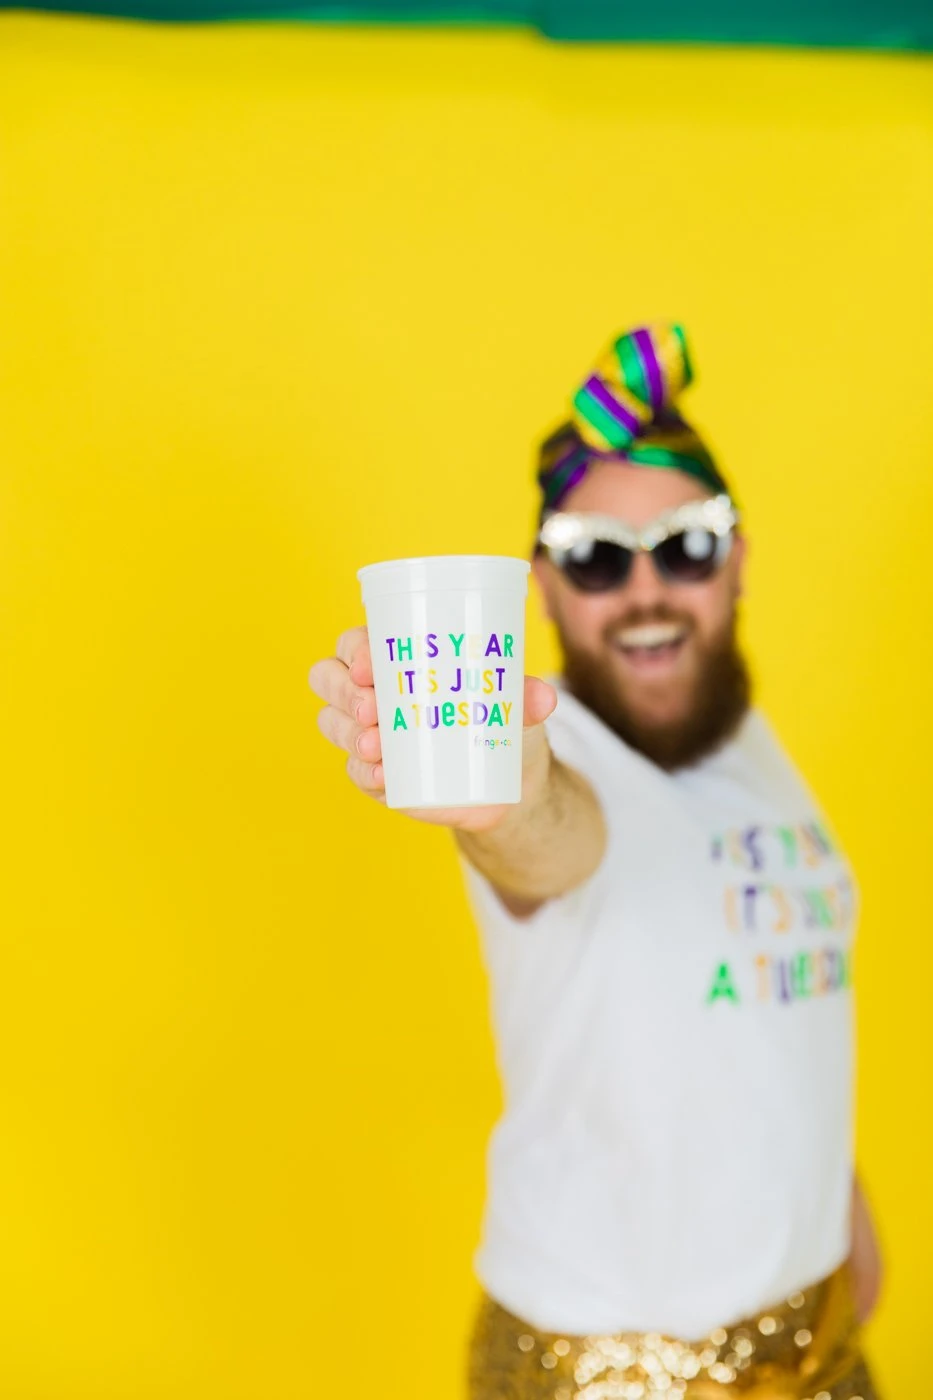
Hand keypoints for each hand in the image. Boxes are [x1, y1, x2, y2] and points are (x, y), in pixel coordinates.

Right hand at [308, 626, 557, 831]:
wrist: (507, 777)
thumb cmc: (501, 718)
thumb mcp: (515, 703)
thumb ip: (525, 696)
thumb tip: (543, 697)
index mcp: (395, 658)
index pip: (356, 643)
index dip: (353, 648)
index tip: (369, 663)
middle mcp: (371, 691)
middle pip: (328, 678)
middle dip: (342, 690)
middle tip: (372, 706)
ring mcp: (368, 733)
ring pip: (333, 723)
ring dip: (346, 732)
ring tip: (376, 744)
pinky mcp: (376, 773)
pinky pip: (355, 771)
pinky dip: (364, 772)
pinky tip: (382, 775)